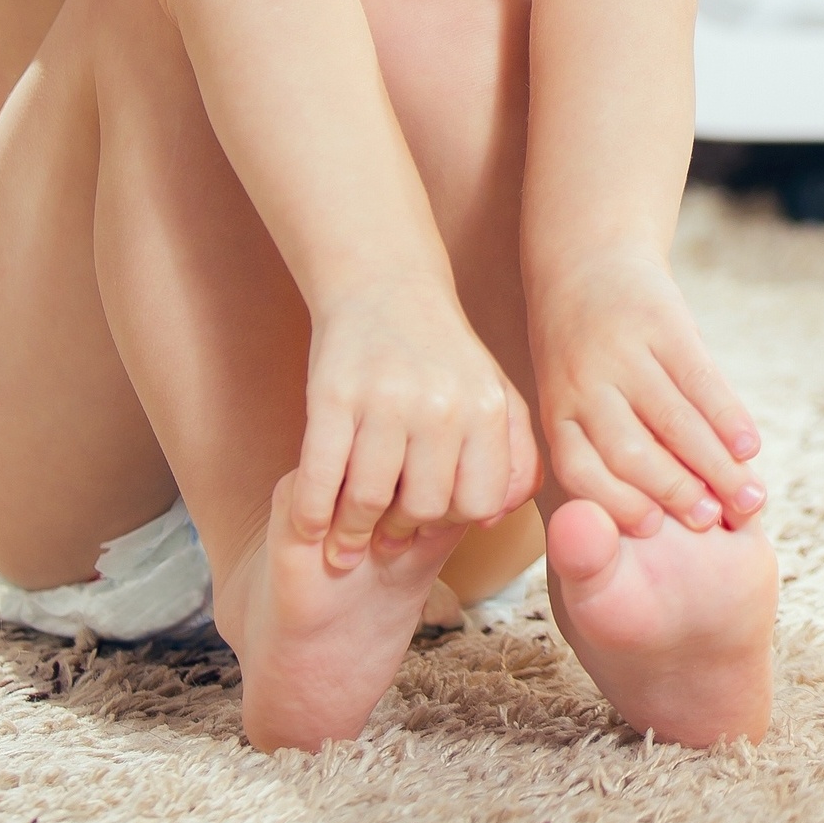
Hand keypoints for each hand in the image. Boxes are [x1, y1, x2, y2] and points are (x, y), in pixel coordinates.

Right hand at [292, 280, 538, 569]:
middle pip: (423, 507)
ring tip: (345, 536)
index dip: (452, 521)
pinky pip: (320, 479)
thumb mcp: (494, 391)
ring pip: (370, 501)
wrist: (386, 285)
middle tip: (383, 530)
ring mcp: (386, 400)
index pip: (478, 503)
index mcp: (486, 406)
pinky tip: (312, 525)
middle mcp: (441, 404)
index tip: (429, 518)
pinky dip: (312, 515)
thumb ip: (512, 454)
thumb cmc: (442, 353)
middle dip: (400, 529)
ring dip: (351, 532)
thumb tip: (495, 520)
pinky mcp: (333, 396)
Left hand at [530, 252, 763, 535]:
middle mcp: (586, 383)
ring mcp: (626, 351)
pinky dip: (728, 415)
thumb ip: (595, 446)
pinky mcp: (664, 322)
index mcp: (556, 409)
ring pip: (674, 420)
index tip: (655, 529)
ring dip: (714, 464)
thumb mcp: (565, 394)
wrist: (588, 255)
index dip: (618, 504)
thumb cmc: (581, 348)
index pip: (583, 471)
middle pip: (632, 452)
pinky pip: (701, 379)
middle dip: (676, 492)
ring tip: (748, 498)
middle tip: (713, 523)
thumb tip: (643, 517)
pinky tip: (750, 445)